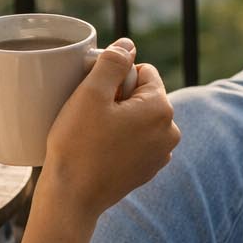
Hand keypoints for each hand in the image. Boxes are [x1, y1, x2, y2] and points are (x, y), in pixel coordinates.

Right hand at [12, 40, 179, 242]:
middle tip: (90, 117)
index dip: (115, 79)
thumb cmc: (77, 145)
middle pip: (143, 95)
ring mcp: (161, 154)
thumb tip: (128, 45)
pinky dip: (120, 139)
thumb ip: (113, 62)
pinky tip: (99, 151)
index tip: (95, 98)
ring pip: (139, 118)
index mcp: (162, 109)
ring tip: (93, 134)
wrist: (72, 198)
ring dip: (119, 119)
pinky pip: (136, 140)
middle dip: (119, 98)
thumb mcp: (90, 93)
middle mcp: (170, 132)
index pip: (142, 72)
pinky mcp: (148, 170)